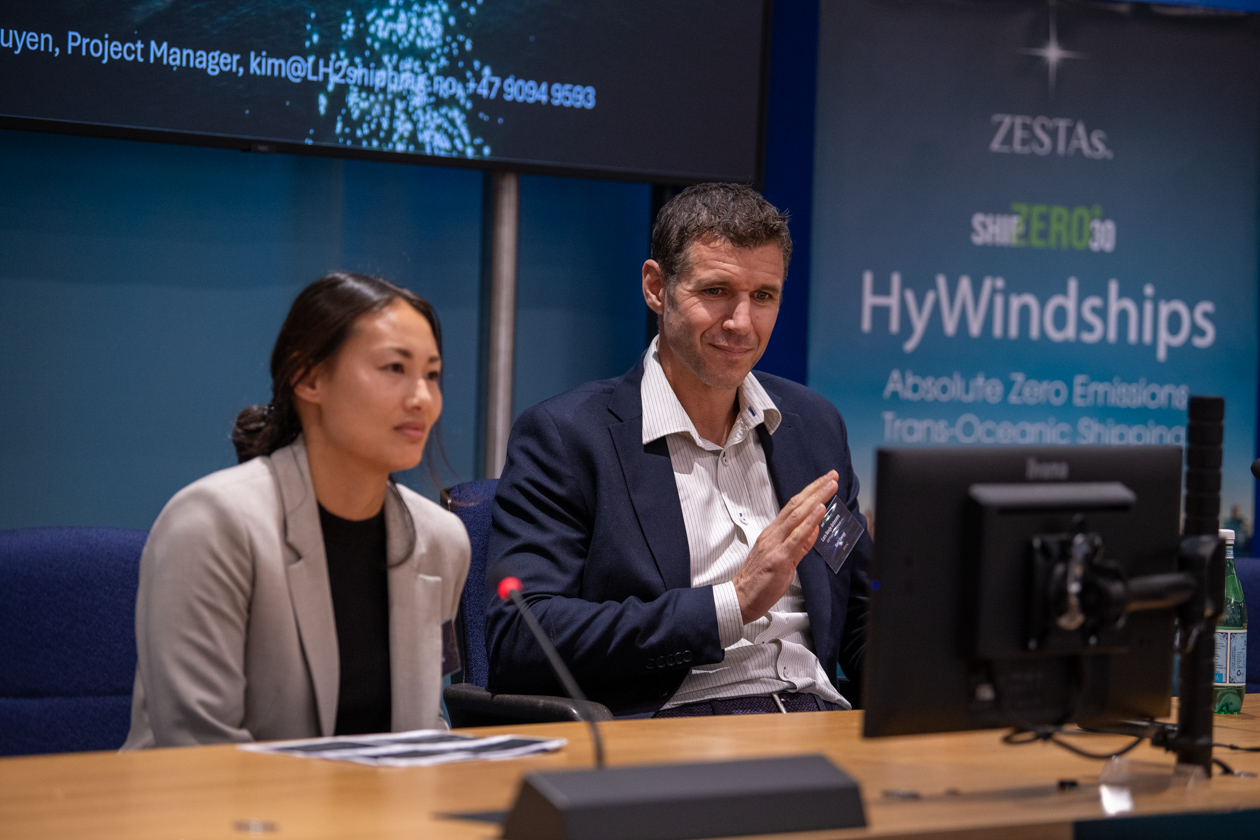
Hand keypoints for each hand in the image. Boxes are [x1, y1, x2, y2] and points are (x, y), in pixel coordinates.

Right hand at [732, 470, 838, 623]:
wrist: (739, 598)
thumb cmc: (758, 581)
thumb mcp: (781, 558)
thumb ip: (799, 544)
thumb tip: (814, 528)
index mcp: (772, 533)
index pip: (793, 506)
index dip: (809, 492)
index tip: (824, 481)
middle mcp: (773, 534)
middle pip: (796, 505)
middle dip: (816, 489)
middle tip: (832, 475)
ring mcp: (775, 545)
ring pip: (797, 515)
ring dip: (816, 498)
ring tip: (830, 486)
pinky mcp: (779, 558)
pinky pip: (797, 537)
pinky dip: (809, 521)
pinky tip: (820, 510)